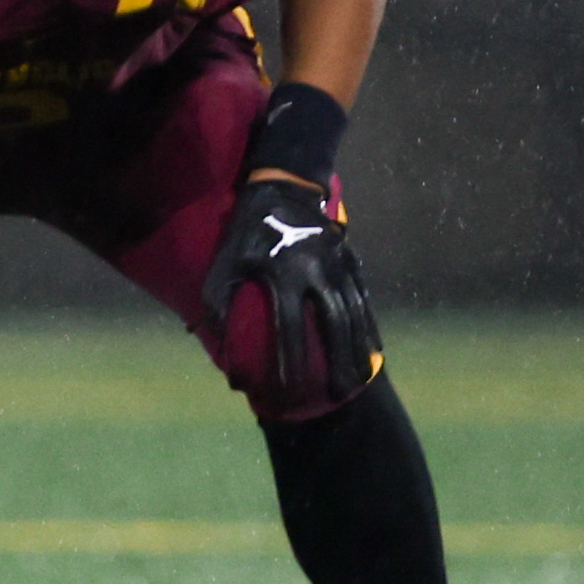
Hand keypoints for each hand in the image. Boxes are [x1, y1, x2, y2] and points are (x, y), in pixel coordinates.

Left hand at [203, 174, 381, 411]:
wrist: (286, 187)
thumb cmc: (247, 229)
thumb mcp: (225, 257)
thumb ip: (218, 298)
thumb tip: (212, 340)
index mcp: (282, 273)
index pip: (289, 325)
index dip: (289, 359)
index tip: (288, 390)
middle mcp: (316, 272)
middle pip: (332, 325)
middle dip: (335, 362)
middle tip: (337, 395)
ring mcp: (339, 267)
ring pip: (354, 315)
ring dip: (357, 351)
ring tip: (358, 383)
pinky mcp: (352, 263)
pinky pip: (364, 302)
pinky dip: (369, 328)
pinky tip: (372, 352)